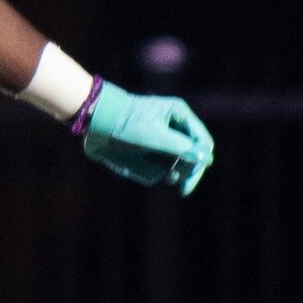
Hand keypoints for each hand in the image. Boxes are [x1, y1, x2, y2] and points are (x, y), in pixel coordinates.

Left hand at [82, 87, 212, 194]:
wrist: (95, 119)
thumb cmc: (125, 123)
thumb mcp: (155, 136)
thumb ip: (182, 148)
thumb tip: (206, 158)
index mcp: (180, 115)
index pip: (202, 143)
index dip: (199, 164)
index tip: (187, 183)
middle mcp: (175, 123)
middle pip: (193, 152)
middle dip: (187, 170)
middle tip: (181, 188)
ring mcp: (163, 133)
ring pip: (178, 158)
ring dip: (174, 170)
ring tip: (165, 177)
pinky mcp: (150, 143)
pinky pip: (162, 160)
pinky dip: (158, 168)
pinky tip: (150, 171)